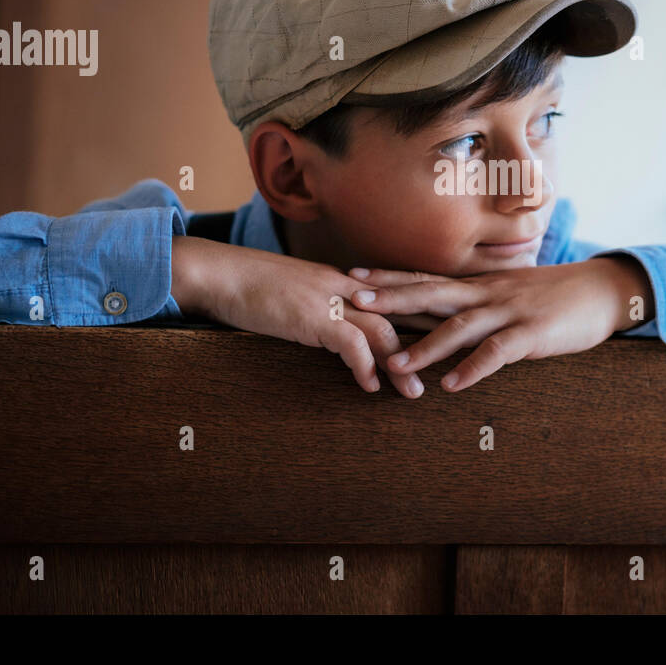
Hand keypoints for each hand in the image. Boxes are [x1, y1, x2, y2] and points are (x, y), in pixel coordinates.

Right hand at [171, 235, 427, 397]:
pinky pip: (349, 343)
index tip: (446, 329)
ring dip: (400, 365)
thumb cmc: (250, 284)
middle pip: (398, 312)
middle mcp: (344, 286)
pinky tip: (369, 387)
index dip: (421, 312)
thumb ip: (321, 306)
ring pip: (381, 331)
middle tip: (446, 366)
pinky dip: (363, 367)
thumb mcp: (296, 293)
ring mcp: (330, 300)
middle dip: (424, 341)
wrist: (218, 272)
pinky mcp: (313, 316)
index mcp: (342, 280)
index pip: (394, 294)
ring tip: (414, 392)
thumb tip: (333, 328)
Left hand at [346, 256, 653, 391]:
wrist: (603, 290)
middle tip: (354, 304)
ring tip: (394, 367)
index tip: (351, 277)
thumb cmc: (554, 296)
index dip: (389, 277)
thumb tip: (442, 317)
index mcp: (480, 285)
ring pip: (460, 326)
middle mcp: (488, 293)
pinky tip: (452, 385)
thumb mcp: (510, 294)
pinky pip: (498, 352)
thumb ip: (478, 304)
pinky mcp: (532, 333)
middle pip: (432, 292)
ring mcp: (510, 311)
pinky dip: (473, 368)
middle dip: (392, 298)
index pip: (427, 277)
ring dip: (425, 346)